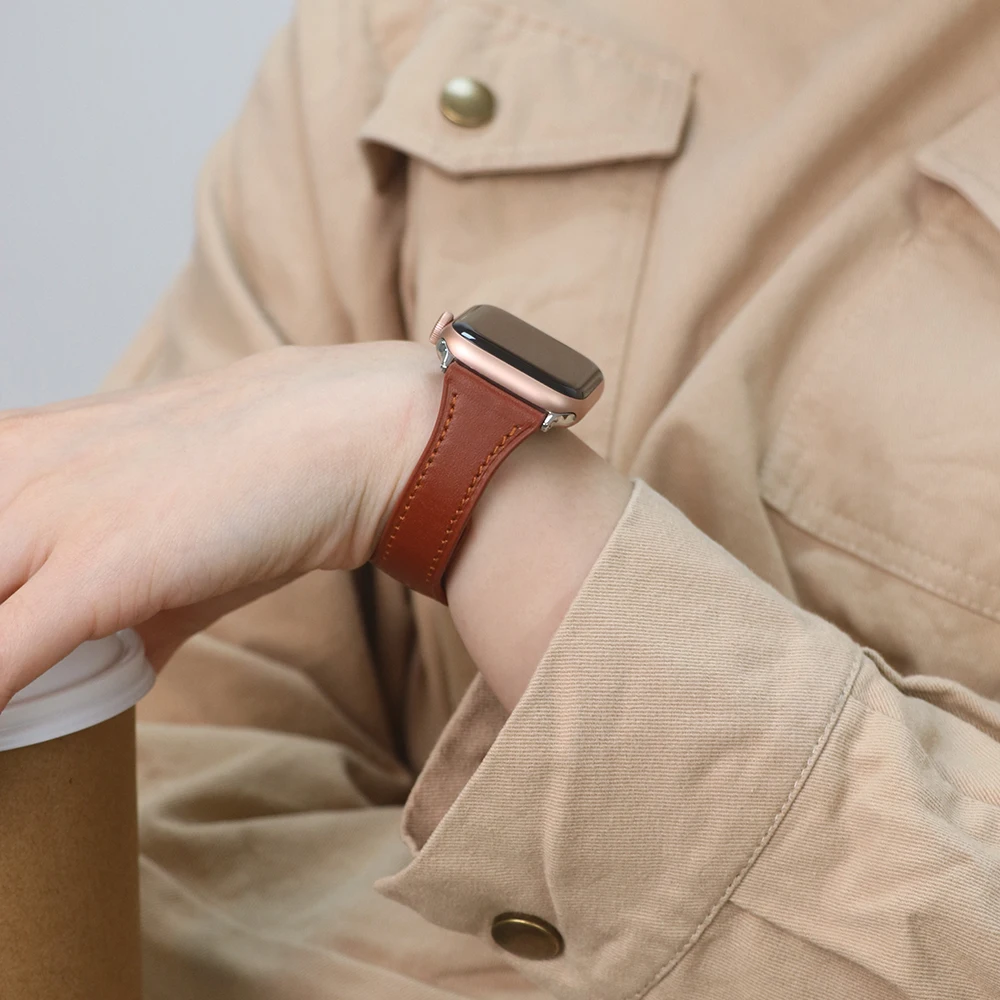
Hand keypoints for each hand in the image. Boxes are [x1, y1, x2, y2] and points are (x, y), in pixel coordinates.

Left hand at [0, 340, 440, 703]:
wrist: (341, 432)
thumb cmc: (260, 479)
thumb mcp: (163, 533)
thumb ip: (114, 608)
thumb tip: (99, 678)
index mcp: (13, 453)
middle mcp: (13, 472)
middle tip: (14, 671)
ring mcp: (52, 514)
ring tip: (17, 705)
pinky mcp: (103, 564)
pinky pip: (2, 656)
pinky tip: (13, 731)